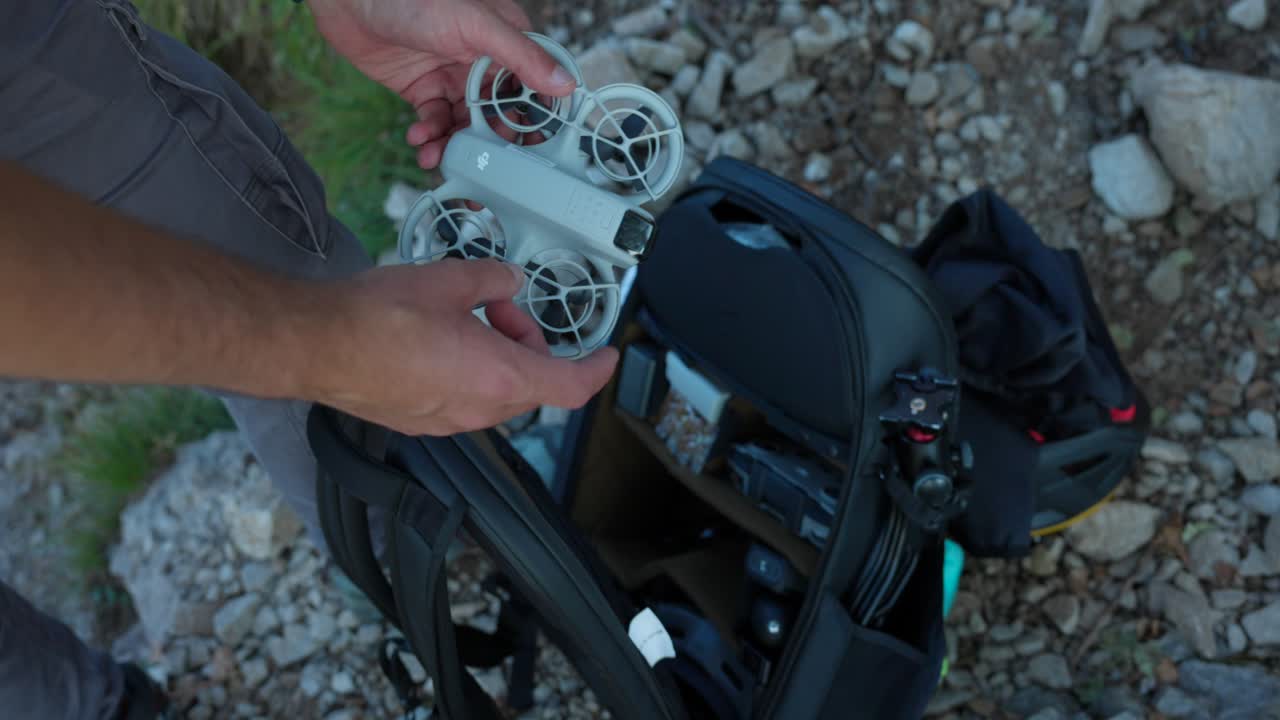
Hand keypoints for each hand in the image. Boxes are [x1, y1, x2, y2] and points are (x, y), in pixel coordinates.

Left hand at [306, 0, 575, 168]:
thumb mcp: (475, 25)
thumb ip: (521, 56)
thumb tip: (566, 83)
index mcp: (506, 41)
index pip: (532, 88)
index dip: (534, 120)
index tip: (531, 151)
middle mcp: (483, 61)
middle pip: (499, 115)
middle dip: (490, 144)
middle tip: (481, 165)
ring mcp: (452, 76)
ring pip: (465, 125)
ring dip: (455, 146)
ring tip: (438, 158)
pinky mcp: (422, 88)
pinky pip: (435, 122)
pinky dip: (429, 137)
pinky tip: (419, 141)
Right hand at [308, 258, 617, 435]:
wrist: (316, 345)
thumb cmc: (378, 317)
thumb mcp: (451, 280)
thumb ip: (492, 280)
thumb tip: (508, 282)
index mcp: (500, 377)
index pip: (571, 387)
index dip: (597, 371)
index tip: (608, 356)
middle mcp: (479, 410)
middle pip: (531, 384)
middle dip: (527, 342)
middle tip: (498, 306)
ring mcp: (448, 422)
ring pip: (497, 392)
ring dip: (496, 356)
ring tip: (463, 317)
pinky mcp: (420, 422)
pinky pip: (463, 399)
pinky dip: (468, 371)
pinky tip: (437, 339)